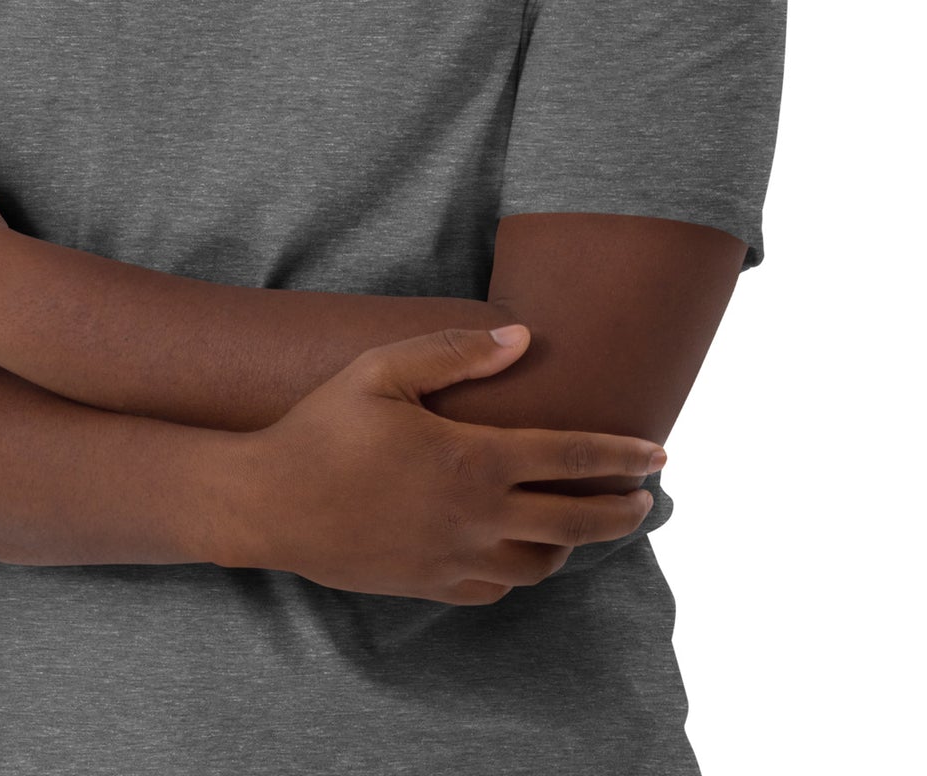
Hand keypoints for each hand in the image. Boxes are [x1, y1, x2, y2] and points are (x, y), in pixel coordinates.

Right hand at [220, 324, 664, 605]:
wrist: (268, 504)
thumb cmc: (323, 428)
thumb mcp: (381, 369)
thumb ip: (454, 351)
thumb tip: (522, 337)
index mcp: (473, 459)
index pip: (571, 457)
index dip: (622, 455)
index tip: (659, 454)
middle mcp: (476, 517)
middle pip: (576, 522)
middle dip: (622, 510)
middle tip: (646, 497)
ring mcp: (454, 559)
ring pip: (541, 564)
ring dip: (573, 543)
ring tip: (584, 519)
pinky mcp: (429, 585)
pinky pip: (497, 589)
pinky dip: (523, 571)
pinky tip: (521, 552)